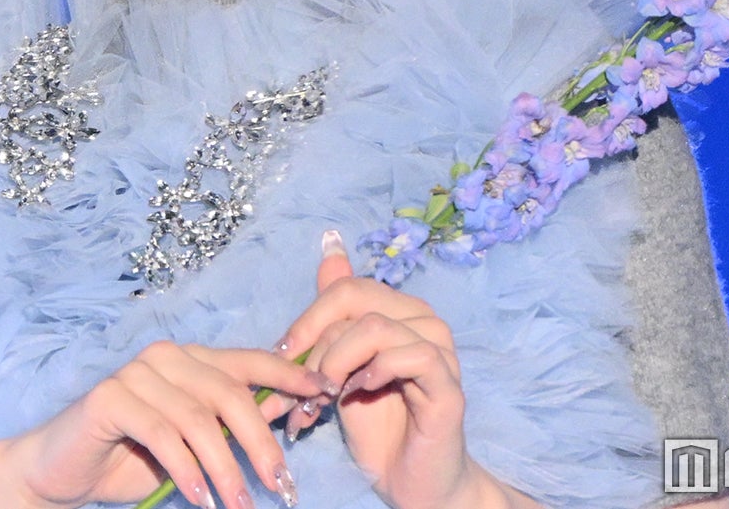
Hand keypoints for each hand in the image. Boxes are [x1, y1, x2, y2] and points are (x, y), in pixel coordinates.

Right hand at [0, 341, 326, 508]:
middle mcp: (167, 356)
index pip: (251, 359)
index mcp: (192, 358)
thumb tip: (292, 412)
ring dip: (226, 468)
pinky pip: (162, 434)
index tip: (327, 394)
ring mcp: (137, 372)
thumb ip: (232, 424)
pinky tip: (201, 498)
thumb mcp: (193, 442)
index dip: (290, 375)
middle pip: (231, 393)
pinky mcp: (111, 396)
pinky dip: (187, 470)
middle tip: (281, 486)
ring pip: (199, 419)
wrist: (61, 470)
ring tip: (240, 506)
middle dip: (261, 442)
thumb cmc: (131, 457)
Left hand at [273, 230, 497, 508]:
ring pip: (374, 327)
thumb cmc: (377, 426)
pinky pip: (407, 356)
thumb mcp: (341, 367)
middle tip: (299, 387)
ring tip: (324, 399)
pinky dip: (372, 373)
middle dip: (315, 344)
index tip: (281, 358)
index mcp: (399, 310)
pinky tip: (359, 394)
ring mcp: (439, 350)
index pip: (345, 288)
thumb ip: (334, 316)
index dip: (307, 320)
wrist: (410, 482)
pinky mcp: (448, 384)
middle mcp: (424, 320)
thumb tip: (330, 247)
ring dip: (335, 364)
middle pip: (356, 299)